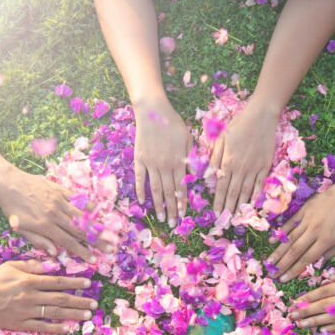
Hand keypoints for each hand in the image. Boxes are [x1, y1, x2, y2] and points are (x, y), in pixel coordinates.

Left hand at [0, 158, 115, 260]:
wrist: (7, 183)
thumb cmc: (12, 208)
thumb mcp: (20, 228)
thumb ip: (38, 241)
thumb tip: (55, 253)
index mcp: (45, 226)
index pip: (68, 242)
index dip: (82, 252)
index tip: (93, 260)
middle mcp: (55, 214)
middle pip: (80, 230)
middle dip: (96, 241)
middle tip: (110, 248)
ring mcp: (59, 201)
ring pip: (82, 215)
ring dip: (96, 225)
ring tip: (109, 233)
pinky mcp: (59, 190)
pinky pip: (77, 199)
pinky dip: (88, 206)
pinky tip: (98, 212)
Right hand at [0, 260, 97, 332]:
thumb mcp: (10, 266)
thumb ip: (32, 266)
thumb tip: (53, 264)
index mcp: (29, 281)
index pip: (58, 281)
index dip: (75, 282)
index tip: (89, 283)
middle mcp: (30, 297)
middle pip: (60, 299)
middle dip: (80, 301)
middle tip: (94, 303)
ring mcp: (26, 312)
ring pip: (55, 314)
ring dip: (73, 314)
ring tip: (88, 315)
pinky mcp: (20, 324)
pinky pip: (42, 327)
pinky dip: (56, 328)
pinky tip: (69, 328)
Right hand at [133, 98, 191, 226]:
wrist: (152, 110)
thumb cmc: (173, 123)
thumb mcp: (188, 139)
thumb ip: (190, 158)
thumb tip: (194, 176)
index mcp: (178, 162)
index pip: (181, 188)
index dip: (182, 203)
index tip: (183, 216)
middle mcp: (165, 166)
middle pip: (169, 192)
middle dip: (171, 210)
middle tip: (172, 224)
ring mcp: (151, 163)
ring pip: (155, 189)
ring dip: (158, 205)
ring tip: (160, 218)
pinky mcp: (139, 159)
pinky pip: (140, 178)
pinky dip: (141, 191)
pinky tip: (141, 202)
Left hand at [210, 101, 277, 215]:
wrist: (260, 116)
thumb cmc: (238, 125)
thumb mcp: (221, 139)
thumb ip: (214, 158)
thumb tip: (208, 176)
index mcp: (227, 162)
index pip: (221, 187)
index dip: (219, 202)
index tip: (217, 214)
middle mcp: (240, 168)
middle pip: (233, 193)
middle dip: (229, 209)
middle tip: (226, 222)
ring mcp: (254, 168)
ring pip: (246, 192)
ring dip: (241, 206)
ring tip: (237, 218)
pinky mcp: (265, 166)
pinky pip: (260, 185)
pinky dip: (256, 196)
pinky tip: (252, 205)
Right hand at [267, 185, 334, 281]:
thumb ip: (331, 253)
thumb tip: (317, 265)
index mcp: (326, 240)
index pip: (306, 259)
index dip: (293, 271)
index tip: (283, 280)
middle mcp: (314, 230)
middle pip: (294, 251)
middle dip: (282, 265)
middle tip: (271, 274)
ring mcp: (307, 219)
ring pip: (289, 238)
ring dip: (278, 251)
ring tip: (268, 262)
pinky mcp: (304, 209)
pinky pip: (290, 222)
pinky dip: (280, 232)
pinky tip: (271, 240)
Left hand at [290, 263, 334, 330]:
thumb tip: (326, 280)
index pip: (324, 291)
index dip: (307, 297)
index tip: (295, 301)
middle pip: (324, 306)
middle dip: (305, 311)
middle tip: (291, 315)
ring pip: (332, 318)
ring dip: (314, 321)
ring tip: (301, 324)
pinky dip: (331, 328)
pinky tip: (320, 329)